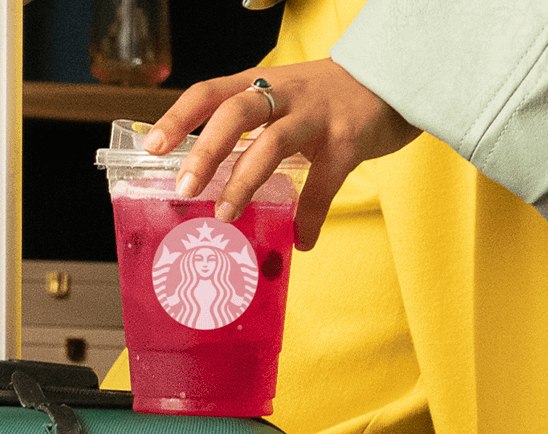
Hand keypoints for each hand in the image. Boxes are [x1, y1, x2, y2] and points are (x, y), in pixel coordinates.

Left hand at [145, 58, 421, 250]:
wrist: (397, 77)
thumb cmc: (327, 97)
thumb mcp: (282, 97)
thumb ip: (248, 128)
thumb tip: (205, 176)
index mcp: (260, 84)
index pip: (209, 92)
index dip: (178, 117)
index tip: (152, 146)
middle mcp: (285, 93)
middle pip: (235, 113)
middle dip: (205, 150)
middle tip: (184, 186)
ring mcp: (317, 115)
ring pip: (272, 142)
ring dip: (244, 182)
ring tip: (225, 215)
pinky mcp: (349, 139)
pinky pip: (324, 183)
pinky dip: (310, 215)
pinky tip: (301, 240)